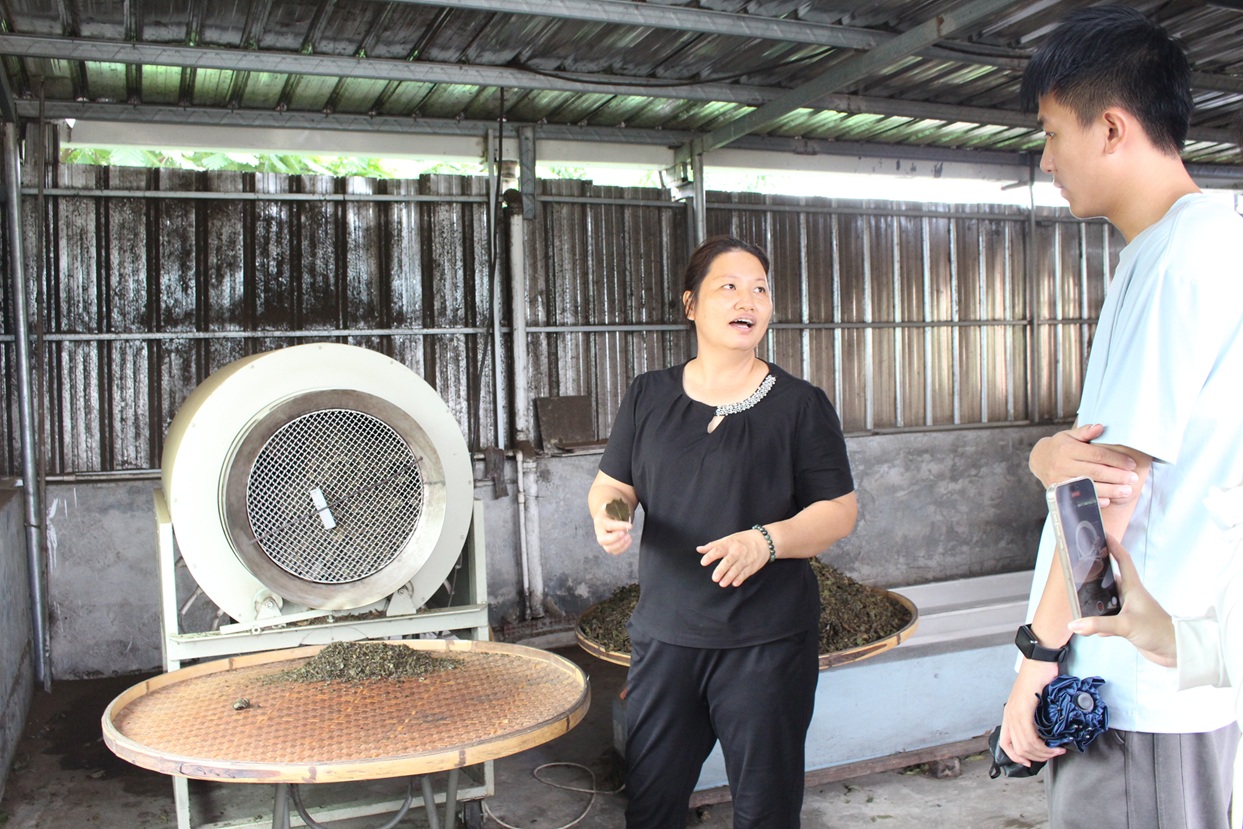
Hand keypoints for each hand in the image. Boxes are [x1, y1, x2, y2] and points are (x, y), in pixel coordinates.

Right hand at [592, 502, 633, 555]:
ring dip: (621, 544)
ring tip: (629, 537)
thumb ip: (617, 508)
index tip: (630, 526)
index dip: (620, 526)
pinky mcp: (608, 546)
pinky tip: (628, 541)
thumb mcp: (613, 505)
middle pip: (603, 540)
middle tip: (626, 534)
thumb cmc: (612, 510)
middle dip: (616, 539)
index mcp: (600, 520)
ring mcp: (603, 540)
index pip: (608, 525)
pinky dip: (623, 548)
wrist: (607, 514)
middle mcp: (599, 532)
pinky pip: (614, 552)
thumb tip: (625, 512)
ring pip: (609, 548)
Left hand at [697, 528, 768, 586]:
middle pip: (728, 561)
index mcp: (729, 544)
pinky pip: (745, 573)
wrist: (764, 541)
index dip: (710, 556)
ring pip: (736, 569)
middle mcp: (737, 552)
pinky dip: (740, 578)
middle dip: (721, 570)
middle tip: (714, 578)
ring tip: (722, 584)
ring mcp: (745, 559)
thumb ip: (713, 545)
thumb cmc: (743, 540)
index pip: (718, 550)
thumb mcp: (728, 539)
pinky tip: (735, 583)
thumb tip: (698, 549)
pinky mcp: (752, 566)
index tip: (703, 562)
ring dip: (729, 577)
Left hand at [999, 658, 1066, 766]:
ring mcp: (1015, 711)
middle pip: (1018, 748)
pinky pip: (1029, 735)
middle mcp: (1010, 714)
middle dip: (1037, 758)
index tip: (1029, 763)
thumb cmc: (1039, 679)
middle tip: (1052, 755)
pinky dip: (1043, 745)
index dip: (1016, 757)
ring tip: (1057, 751)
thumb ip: (1034, 717)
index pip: (1005, 743)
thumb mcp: (1034, 702)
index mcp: (1010, 714)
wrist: (1039, 661)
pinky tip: (1054, 744)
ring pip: (1025, 744)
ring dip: (1043, 753)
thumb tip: (1044, 735)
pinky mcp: (1024, 708)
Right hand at [1029, 423, 1137, 506]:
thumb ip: (1085, 432)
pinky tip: (1108, 501)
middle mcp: (1063, 465)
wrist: (1038, 460)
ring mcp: (1060, 480)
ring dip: (1111, 490)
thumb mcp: (1069, 435)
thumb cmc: (1059, 446)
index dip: (1116, 460)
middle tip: (1133, 479)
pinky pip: (1079, 498)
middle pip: (1096, 472)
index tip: (1131, 464)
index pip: (1097, 455)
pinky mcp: (1059, 492)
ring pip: (1090, 486)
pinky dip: (1094, 500)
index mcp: (1068, 449)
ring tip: (1126, 490)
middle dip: (1117, 476)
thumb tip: (1100, 427)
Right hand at [1068, 536, 1175, 666]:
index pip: (1123, 560)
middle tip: (1080, 568)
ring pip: (1107, 600)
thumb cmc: (1157, 630)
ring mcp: (1129, 609)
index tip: (1103, 534)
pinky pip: (1108, 618)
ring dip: (1096, 602)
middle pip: (1110, 579)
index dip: (1113, 546)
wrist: (1174, 651)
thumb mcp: (1126, 625)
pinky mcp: (1128, 623)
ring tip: (1080, 600)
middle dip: (1096, 574)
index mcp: (1133, 588)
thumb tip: (1075, 624)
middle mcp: (1130, 596)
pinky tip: (1092, 628)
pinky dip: (1099, 622)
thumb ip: (1099, 623)